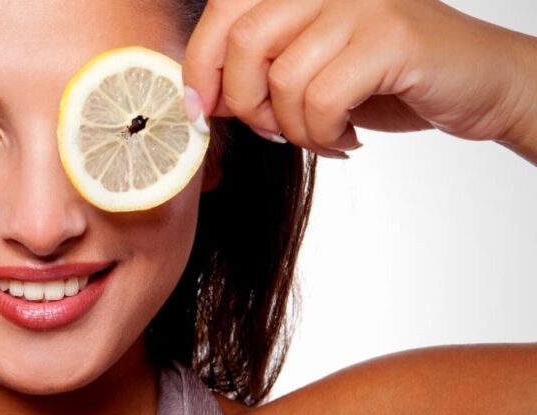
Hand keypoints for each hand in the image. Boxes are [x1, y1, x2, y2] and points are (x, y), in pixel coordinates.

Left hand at [183, 0, 536, 159]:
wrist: (478, 83)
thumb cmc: (387, 78)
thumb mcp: (310, 68)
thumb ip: (258, 69)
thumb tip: (200, 98)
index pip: (225, 10)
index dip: (200, 64)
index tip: (202, 109)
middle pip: (244, 42)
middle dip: (245, 103)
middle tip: (273, 130)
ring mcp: (361, 3)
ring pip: (282, 77)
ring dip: (292, 127)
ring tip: (319, 134)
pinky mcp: (390, 36)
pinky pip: (321, 99)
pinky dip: (323, 134)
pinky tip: (344, 136)